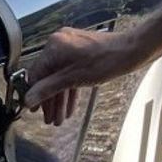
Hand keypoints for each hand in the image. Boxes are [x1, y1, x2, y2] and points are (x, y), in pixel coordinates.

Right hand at [24, 26, 138, 124]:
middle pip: (48, 77)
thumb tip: (30, 98)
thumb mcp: (72, 79)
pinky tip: (69, 106)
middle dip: (50, 100)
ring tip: (60, 117)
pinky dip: (69, 89)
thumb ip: (48, 89)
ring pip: (60, 77)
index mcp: (54, 46)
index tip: (33, 108)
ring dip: (60, 98)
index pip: (36, 74)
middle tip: (49, 117)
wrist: (131, 51)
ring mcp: (71, 47)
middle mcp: (60, 43)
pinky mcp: (81, 53)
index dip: (33, 94)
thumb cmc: (107, 60)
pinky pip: (70, 73)